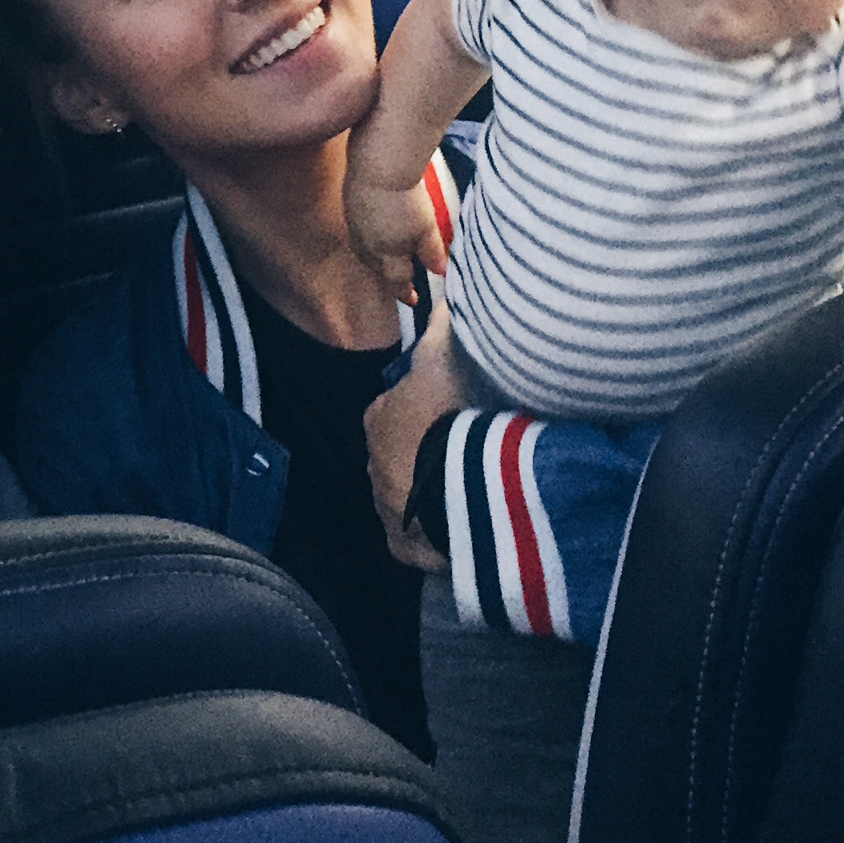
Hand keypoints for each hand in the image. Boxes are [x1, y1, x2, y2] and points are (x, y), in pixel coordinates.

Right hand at [345, 179, 447, 308]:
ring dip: (376, 258)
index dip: (406, 292)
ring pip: (365, 252)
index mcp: (387, 256)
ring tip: (387, 256)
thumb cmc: (405, 200)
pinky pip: (358, 232)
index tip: (413, 300)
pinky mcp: (350, 207)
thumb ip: (431, 252)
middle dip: (389, 277)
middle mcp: (367, 247)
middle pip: (378, 269)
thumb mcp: (426, 228)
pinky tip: (376, 228)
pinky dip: (369, 237)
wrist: (378, 167)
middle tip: (400, 280)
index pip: (397, 282)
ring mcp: (355, 227)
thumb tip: (440, 272)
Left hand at [364, 310, 456, 572]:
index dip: (422, 407)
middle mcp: (374, 465)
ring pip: (406, 495)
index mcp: (379, 419)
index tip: (452, 409)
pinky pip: (417, 536)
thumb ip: (442, 328)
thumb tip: (442, 298)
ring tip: (469, 487)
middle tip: (467, 449)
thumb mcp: (445, 359)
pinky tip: (461, 523)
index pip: (392, 408)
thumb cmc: (451, 414)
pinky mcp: (404, 544)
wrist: (462, 484)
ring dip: (431, 490)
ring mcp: (386, 508)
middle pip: (400, 453)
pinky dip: (435, 531)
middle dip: (425, 451)